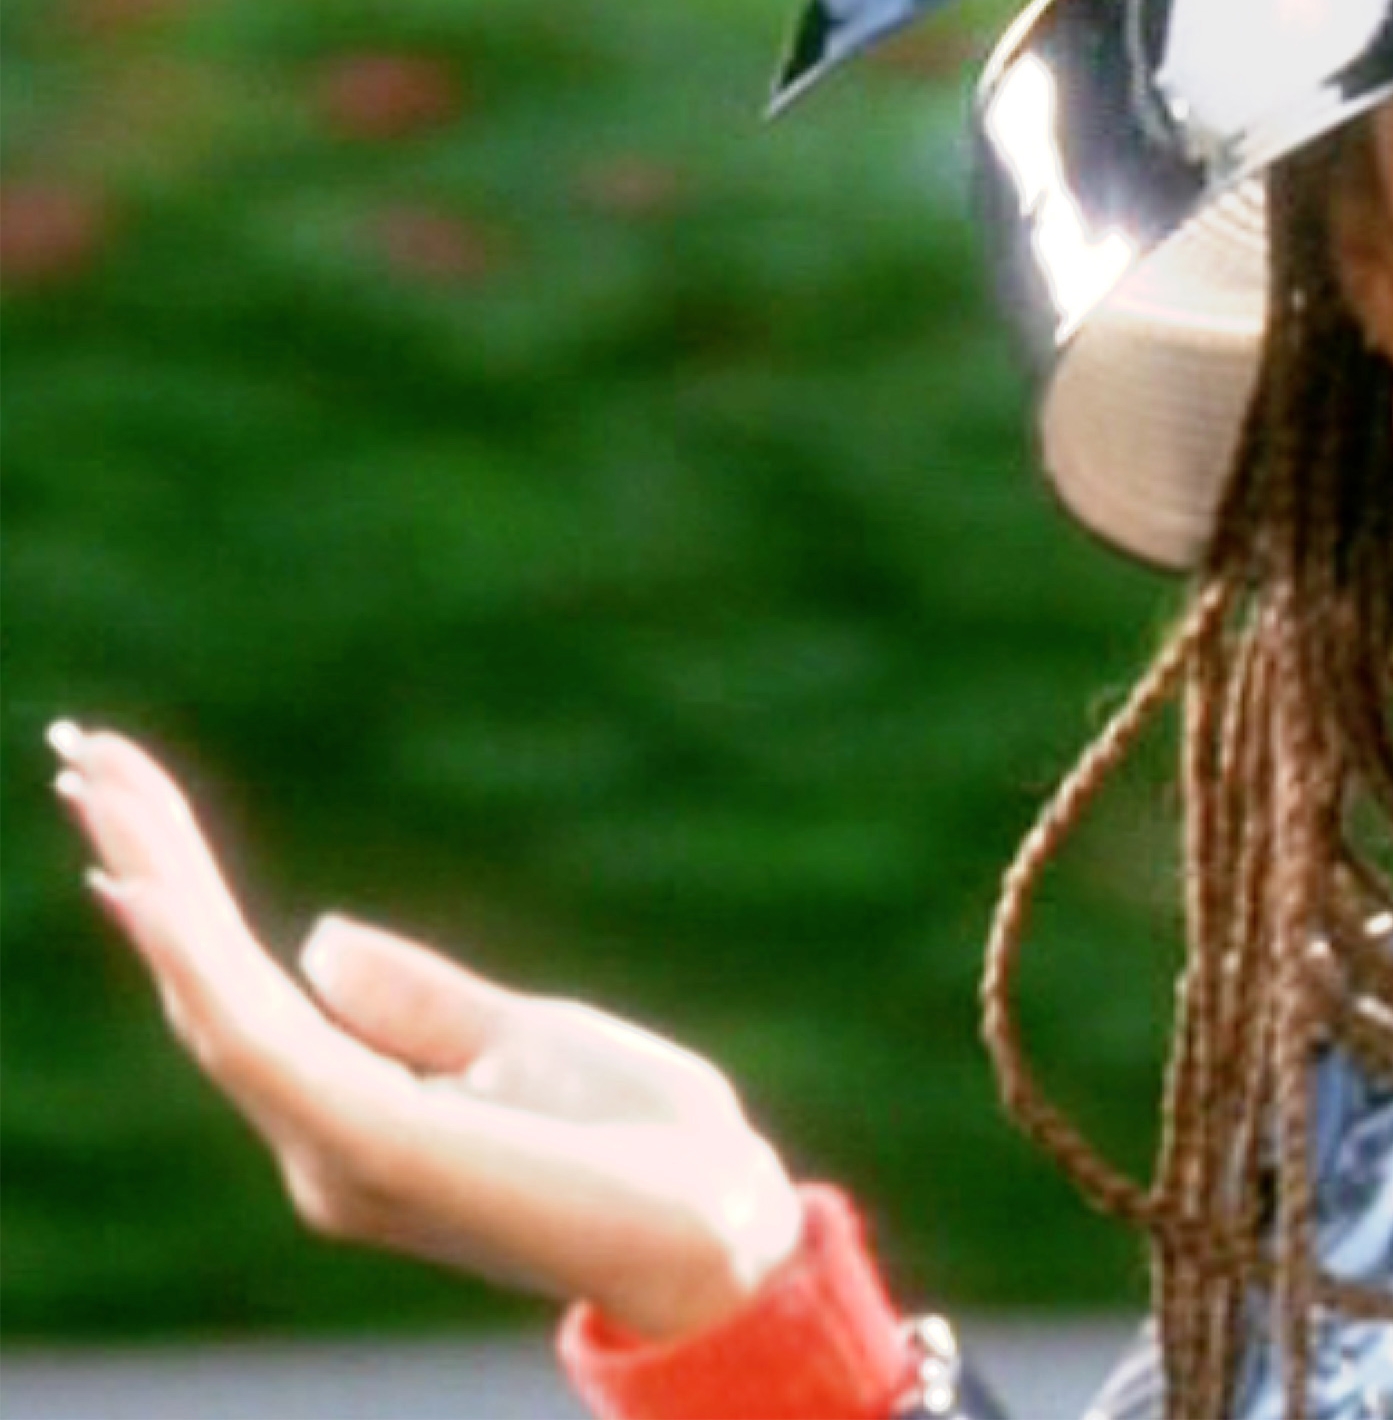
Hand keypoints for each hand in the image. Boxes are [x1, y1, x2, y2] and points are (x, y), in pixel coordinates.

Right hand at [49, 720, 805, 1343]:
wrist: (723, 1225)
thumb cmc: (641, 1146)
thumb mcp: (525, 1039)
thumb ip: (418, 1003)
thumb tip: (316, 939)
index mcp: (358, 1113)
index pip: (244, 988)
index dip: (183, 892)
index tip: (132, 786)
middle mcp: (323, 1143)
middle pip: (209, 986)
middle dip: (146, 868)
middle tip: (83, 753)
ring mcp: (340, 1151)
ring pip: (217, 999)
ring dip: (158, 887)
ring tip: (101, 783)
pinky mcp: (375, 1145)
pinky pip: (262, 1042)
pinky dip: (198, 966)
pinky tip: (150, 894)